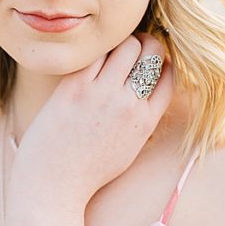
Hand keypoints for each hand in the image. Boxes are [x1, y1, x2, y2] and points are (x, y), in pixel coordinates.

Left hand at [12, 33, 174, 207]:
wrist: (54, 183)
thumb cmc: (87, 170)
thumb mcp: (128, 149)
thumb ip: (140, 122)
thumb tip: (144, 99)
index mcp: (146, 121)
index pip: (169, 76)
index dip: (161, 62)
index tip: (147, 60)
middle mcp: (129, 104)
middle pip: (151, 53)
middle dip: (143, 44)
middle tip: (130, 45)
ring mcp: (102, 95)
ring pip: (125, 46)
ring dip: (119, 42)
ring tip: (108, 48)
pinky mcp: (74, 88)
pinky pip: (94, 54)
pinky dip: (95, 50)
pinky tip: (88, 55)